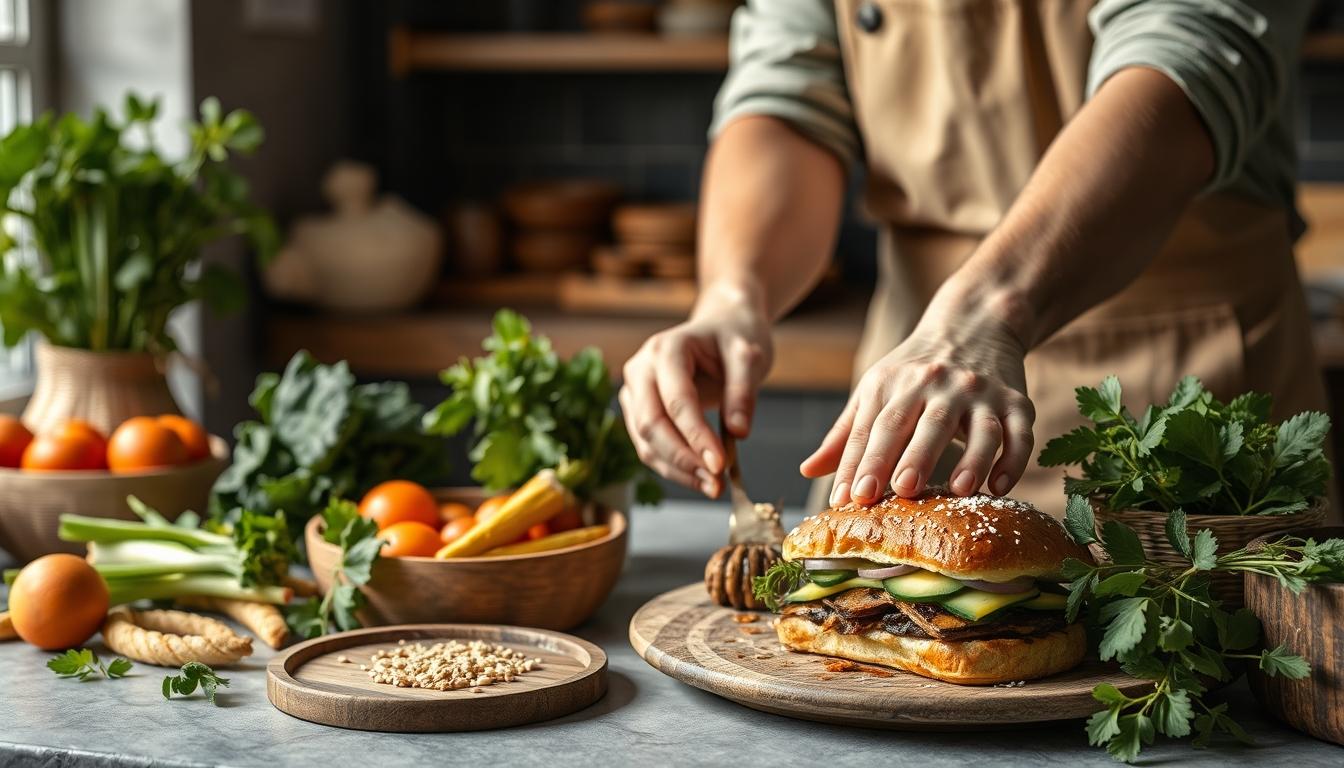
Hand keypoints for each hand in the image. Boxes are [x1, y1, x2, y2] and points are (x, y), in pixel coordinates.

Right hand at [619, 285, 772, 496]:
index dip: (697, 435)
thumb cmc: (735, 337)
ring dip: (677, 469)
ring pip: (645, 441)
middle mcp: (640, 369)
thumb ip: (743, 392)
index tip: (721, 465)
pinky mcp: (637, 411)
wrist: (721, 326)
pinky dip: (673, 467)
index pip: (676, 399)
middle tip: (716, 483)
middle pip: (651, 423)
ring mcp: (634, 391)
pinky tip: (701, 479)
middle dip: (683, 458)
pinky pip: (649, 446)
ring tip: (713, 486)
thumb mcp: (749, 356)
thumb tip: (738, 434)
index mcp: (666, 348)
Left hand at [800, 299, 1034, 504]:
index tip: (844, 499)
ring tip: (957, 490)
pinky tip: (1000, 488)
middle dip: (909, 458)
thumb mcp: (876, 389)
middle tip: (897, 492)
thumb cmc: (915, 369)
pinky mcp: (1016, 400)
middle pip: (923, 423)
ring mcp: (979, 392)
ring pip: (978, 427)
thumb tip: (807, 470)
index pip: (874, 426)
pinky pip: (1019, 431)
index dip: (858, 463)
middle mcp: (937, 384)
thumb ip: (846, 434)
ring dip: (970, 459)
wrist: (975, 322)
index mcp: (894, 383)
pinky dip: (1013, 460)